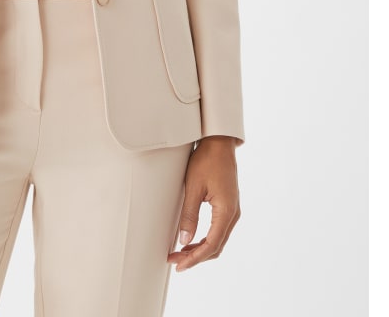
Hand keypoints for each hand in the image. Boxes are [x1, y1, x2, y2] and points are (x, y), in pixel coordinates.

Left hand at [167, 135, 240, 272]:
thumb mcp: (193, 187)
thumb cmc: (207, 161)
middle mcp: (233, 215)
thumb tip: (184, 241)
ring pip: (217, 240)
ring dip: (200, 249)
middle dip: (195, 257)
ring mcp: (232, 211)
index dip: (194, 258)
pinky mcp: (228, 206)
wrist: (219, 143)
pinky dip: (205, 239)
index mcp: (226, 212)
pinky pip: (218, 230)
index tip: (179, 264)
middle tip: (175, 261)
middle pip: (216, 246)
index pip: (211, 245)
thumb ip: (189, 215)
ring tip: (180, 253)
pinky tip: (192, 240)